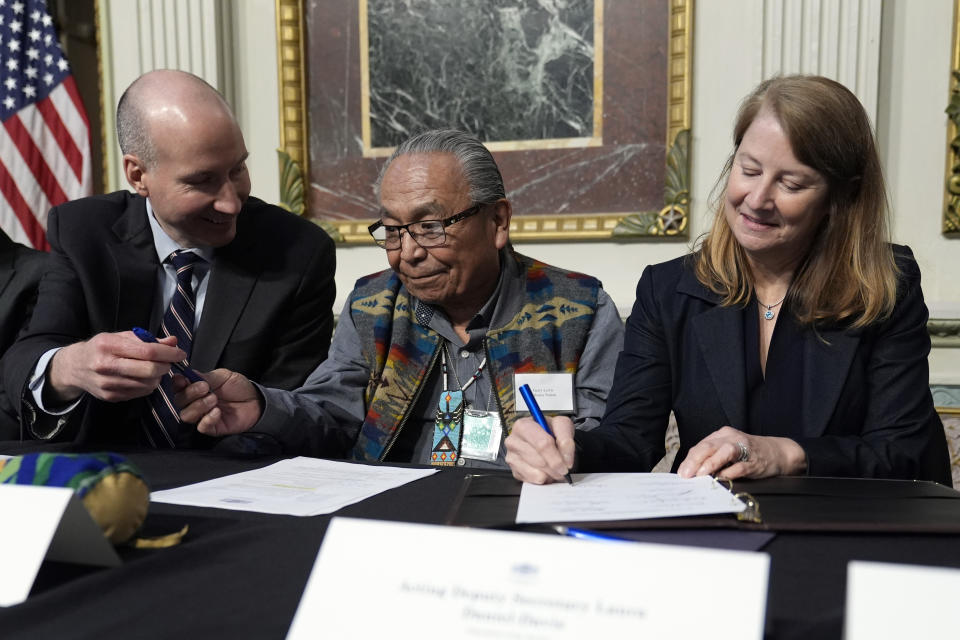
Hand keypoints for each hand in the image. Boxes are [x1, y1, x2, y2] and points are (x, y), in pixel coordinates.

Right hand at [47, 331, 185, 403]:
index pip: (147, 351)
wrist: (74, 367)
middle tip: (169, 361)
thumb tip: (173, 342)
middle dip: (166, 366)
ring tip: (154, 368)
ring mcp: (108, 384)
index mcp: (109, 346)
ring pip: (148, 384)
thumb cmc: (101, 348)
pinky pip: (141, 392)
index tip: (180, 353)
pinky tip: (143, 377)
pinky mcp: (110, 397)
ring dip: (158, 376)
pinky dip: (149, 385)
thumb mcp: (120, 337)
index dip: (169, 353)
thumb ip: (147, 339)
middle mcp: (106, 366)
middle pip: (150, 371)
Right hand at [173, 368, 261, 435]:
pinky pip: (201, 427)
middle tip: (205, 388)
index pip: (178, 387)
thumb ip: (205, 376)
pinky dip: (207, 419)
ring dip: (199, 406)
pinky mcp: (212, 427)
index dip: (177, 384)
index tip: (183, 379)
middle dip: (190, 393)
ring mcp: (202, 416)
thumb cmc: (239, 388)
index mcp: (196, 388)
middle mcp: (196, 402)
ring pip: (187, 415)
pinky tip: (217, 412)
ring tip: (214, 399)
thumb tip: (189, 374)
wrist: (256, 401)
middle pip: (180, 401)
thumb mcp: (223, 376)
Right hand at [504, 415, 574, 483]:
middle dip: (555, 468)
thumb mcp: (562, 426)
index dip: (557, 457)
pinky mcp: (515, 472)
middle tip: (563, 468)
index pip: (542, 444)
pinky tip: (545, 470)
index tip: (567, 464)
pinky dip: (543, 479)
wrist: (546, 441)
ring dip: (550, 474)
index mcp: (523, 426)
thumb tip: (565, 456)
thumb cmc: (551, 432)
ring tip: (554, 467)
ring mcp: (512, 458)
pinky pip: (533, 481)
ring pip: (537, 473)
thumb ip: (566, 438)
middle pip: (539, 461)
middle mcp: (514, 441)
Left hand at [676, 426, 806, 479]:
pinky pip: (740, 466)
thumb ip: (713, 457)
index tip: (682, 472)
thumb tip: (693, 472)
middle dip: (695, 461)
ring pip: (724, 452)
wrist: (778, 452)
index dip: (690, 459)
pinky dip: (730, 472)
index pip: (701, 446)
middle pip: (709, 446)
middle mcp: (732, 438)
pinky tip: (721, 478)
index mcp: (723, 434)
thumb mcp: (729, 449)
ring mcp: (744, 448)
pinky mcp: (755, 461)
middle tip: (686, 474)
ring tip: (700, 474)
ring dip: (711, 463)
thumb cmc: (750, 453)